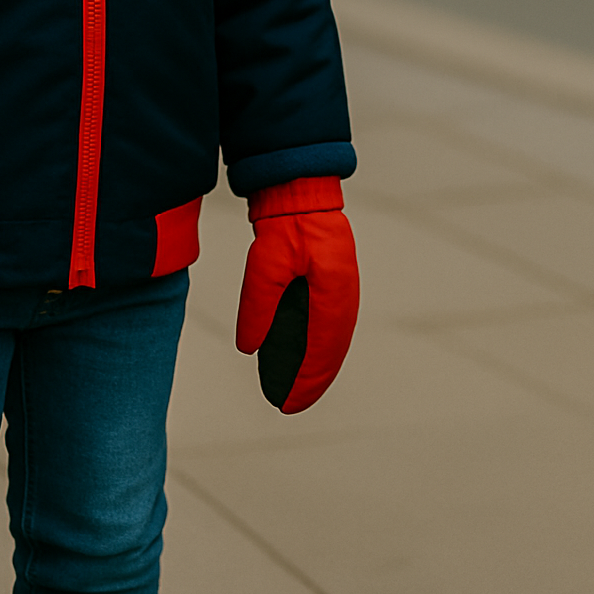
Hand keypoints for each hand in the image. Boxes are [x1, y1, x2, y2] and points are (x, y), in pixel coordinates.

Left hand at [235, 176, 357, 413]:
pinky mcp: (332, 283)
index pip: (320, 351)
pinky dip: (314, 346)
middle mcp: (344, 297)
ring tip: (291, 388)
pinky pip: (326, 325)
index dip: (303, 382)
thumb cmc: (285, 222)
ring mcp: (341, 290)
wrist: (301, 189)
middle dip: (310, 381)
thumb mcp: (265, 265)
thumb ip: (258, 307)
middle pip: (330, 352)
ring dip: (313, 366)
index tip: (286, 404)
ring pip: (330, 341)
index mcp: (333, 294)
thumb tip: (250, 348)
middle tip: (288, 405)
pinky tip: (296, 356)